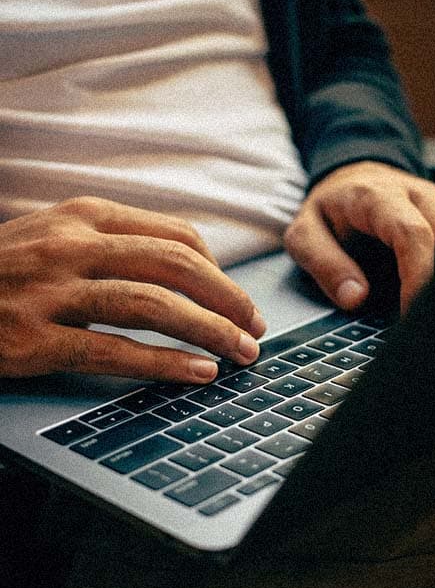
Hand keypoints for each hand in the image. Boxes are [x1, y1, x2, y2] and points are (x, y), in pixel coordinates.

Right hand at [0, 197, 265, 380]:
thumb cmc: (3, 268)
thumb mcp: (56, 235)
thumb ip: (114, 242)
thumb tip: (185, 267)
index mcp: (84, 215)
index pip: (175, 234)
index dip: (219, 270)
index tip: (238, 298)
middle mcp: (72, 244)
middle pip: (175, 266)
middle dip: (227, 299)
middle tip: (255, 327)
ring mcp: (51, 291)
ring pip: (153, 305)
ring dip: (209, 330)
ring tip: (241, 353)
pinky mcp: (33, 339)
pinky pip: (114, 350)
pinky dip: (164, 362)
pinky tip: (196, 373)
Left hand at [284, 161, 434, 311]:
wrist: (349, 178)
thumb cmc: (329, 209)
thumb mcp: (304, 233)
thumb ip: (324, 263)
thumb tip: (355, 297)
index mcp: (377, 197)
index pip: (412, 233)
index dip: (419, 275)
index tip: (411, 311)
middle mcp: (416, 195)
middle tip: (430, 318)